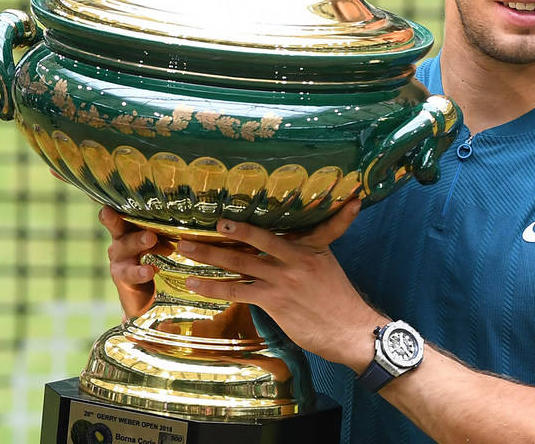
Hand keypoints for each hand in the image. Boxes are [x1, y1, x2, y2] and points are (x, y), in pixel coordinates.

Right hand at [98, 206, 157, 318]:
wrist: (146, 298)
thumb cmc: (155, 258)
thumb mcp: (160, 241)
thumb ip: (167, 228)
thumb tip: (193, 211)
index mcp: (128, 229)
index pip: (122, 213)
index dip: (116, 205)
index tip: (110, 198)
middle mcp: (120, 242)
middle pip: (118, 226)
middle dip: (122, 219)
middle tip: (139, 211)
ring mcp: (119, 261)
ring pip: (125, 248)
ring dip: (138, 241)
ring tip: (151, 239)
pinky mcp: (123, 279)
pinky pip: (130, 274)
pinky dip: (140, 271)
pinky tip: (151, 270)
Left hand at [177, 199, 385, 370]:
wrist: (349, 328)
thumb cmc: (339, 299)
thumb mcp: (330, 263)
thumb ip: (318, 244)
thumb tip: (302, 238)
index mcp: (311, 245)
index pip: (286, 224)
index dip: (266, 214)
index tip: (238, 207)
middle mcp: (295, 258)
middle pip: (255, 239)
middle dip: (227, 231)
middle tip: (200, 223)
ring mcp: (283, 279)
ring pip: (239, 263)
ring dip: (209, 255)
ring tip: (185, 247)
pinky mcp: (274, 300)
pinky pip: (236, 291)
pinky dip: (213, 288)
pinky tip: (194, 284)